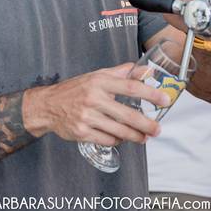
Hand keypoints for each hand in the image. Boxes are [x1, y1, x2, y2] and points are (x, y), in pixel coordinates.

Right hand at [22, 63, 171, 145]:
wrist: (47, 105)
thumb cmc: (74, 90)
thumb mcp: (96, 76)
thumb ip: (121, 73)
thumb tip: (144, 70)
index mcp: (99, 81)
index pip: (131, 87)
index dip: (150, 94)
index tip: (164, 100)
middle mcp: (93, 98)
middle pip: (127, 115)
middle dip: (146, 124)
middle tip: (157, 129)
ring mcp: (86, 117)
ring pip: (119, 131)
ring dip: (135, 137)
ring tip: (144, 137)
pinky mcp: (81, 132)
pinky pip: (106, 140)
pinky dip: (117, 141)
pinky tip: (121, 139)